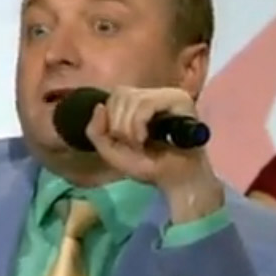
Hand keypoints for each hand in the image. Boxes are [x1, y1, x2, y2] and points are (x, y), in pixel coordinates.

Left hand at [85, 86, 223, 223]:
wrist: (177, 181)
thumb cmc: (148, 165)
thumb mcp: (111, 151)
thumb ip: (95, 131)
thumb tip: (99, 106)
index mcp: (140, 101)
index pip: (116, 95)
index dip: (111, 119)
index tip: (122, 140)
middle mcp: (156, 93)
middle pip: (121, 94)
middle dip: (118, 125)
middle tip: (132, 144)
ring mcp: (169, 95)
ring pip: (132, 99)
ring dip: (128, 128)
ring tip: (139, 143)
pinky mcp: (180, 100)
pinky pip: (146, 104)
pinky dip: (138, 124)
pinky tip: (144, 139)